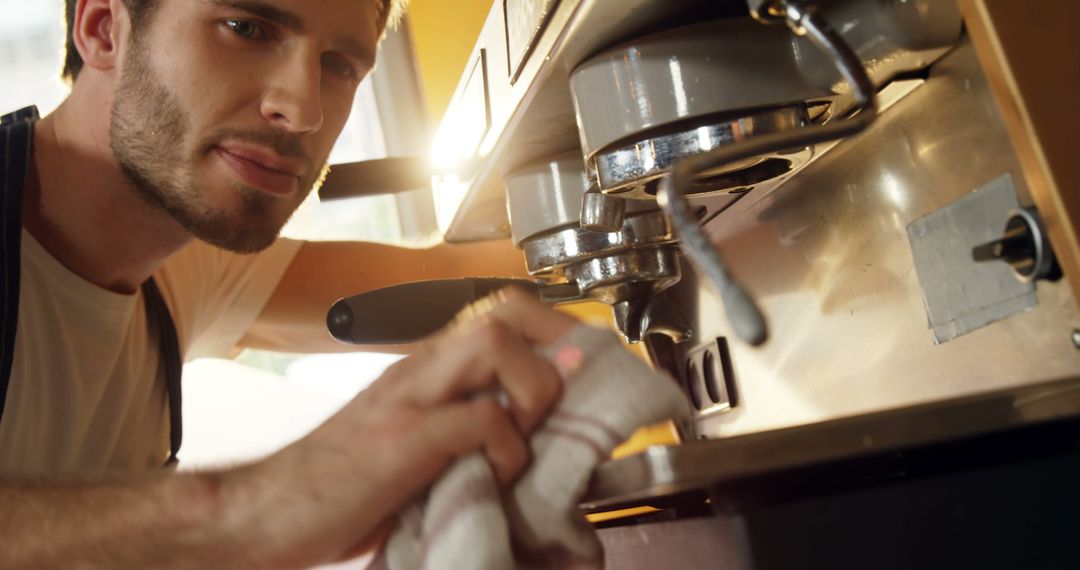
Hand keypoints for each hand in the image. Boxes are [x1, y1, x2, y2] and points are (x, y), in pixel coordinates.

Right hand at [237, 288, 576, 566]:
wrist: (265, 512)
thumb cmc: (337, 485)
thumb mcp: (412, 448)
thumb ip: (465, 430)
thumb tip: (526, 430)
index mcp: (424, 373)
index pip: (500, 316)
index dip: (553, 333)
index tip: (582, 371)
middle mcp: (418, 373)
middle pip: (503, 313)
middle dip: (556, 346)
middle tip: (570, 396)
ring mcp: (408, 400)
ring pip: (492, 344)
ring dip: (532, 388)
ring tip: (525, 435)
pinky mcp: (401, 440)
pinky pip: (477, 418)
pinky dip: (504, 446)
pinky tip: (495, 474)